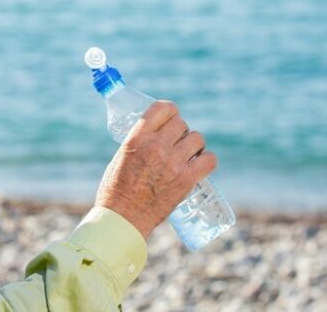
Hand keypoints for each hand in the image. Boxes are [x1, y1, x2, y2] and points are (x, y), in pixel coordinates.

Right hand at [93, 100, 217, 238]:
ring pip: (197, 138)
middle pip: (181, 123)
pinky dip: (206, 160)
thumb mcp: (121, 155)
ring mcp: (174, 163)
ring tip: (187, 154)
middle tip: (176, 142)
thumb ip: (139, 142)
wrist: (123, 218)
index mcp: (137, 137)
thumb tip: (156, 134)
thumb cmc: (116, 189)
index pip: (163, 108)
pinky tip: (199, 164)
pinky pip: (209, 160)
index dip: (170, 111)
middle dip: (179, 131)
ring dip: (193, 145)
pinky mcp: (186, 180)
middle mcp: (157, 146)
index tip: (170, 118)